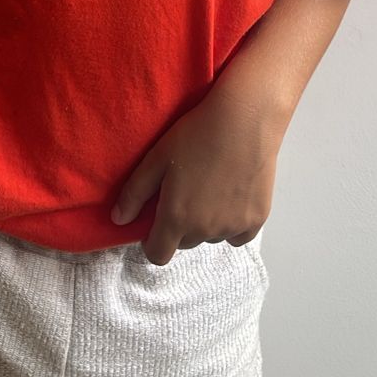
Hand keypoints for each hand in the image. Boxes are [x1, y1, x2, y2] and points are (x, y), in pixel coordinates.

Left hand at [109, 81, 279, 266]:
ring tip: (210, 187)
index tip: (155, 221)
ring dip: (206, 223)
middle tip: (184, 193)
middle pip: (185, 243)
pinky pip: (239, 235)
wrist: (244, 120)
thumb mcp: (156, 158)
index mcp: (177, 218)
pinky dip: (232, 223)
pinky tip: (231, 195)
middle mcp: (205, 230)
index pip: (158, 255)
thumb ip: (134, 193)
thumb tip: (118, 220)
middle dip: (180, 226)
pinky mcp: (257, 219)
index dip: (152, 242)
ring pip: (212, 237)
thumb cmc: (197, 134)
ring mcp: (233, 226)